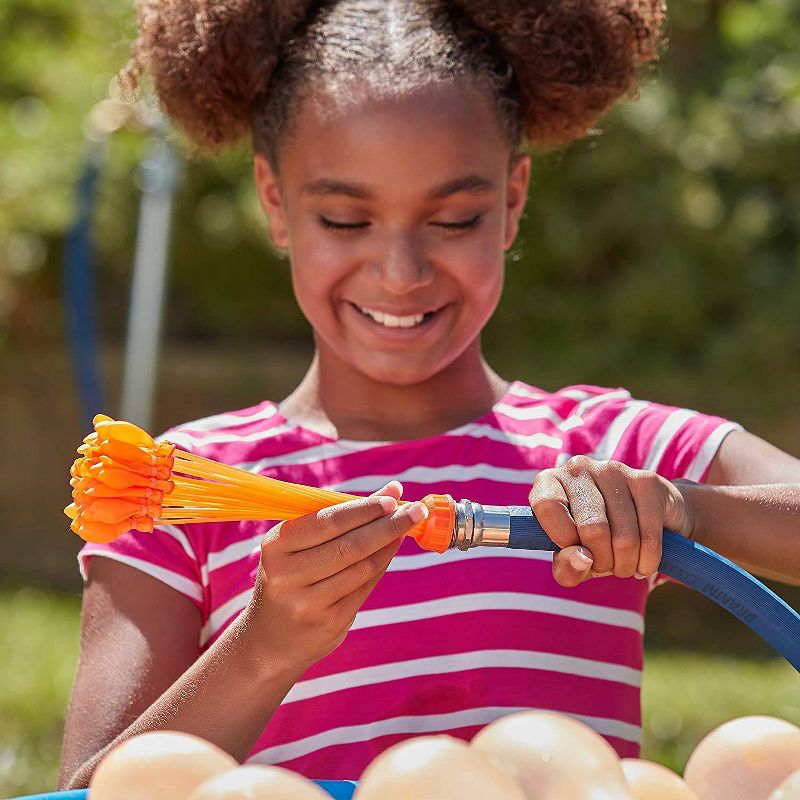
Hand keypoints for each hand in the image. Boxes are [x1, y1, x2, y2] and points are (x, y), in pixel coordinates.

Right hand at [243, 481, 426, 675]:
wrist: (271, 639)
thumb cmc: (292, 575)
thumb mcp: (300, 544)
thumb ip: (343, 514)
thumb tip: (393, 490)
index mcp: (276, 545)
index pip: (328, 521)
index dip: (364, 509)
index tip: (393, 497)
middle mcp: (287, 575)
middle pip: (351, 545)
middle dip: (388, 525)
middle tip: (416, 510)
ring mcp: (308, 603)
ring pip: (363, 566)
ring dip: (390, 544)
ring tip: (408, 526)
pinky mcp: (329, 622)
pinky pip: (365, 586)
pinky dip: (383, 564)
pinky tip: (391, 549)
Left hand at [529, 457, 693, 587]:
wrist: (642, 523)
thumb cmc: (593, 543)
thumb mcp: (572, 561)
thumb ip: (567, 569)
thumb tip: (581, 559)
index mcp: (549, 481)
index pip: (547, 506)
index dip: (563, 539)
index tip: (577, 553)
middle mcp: (579, 468)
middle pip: (592, 529)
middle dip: (602, 562)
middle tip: (605, 566)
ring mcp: (614, 470)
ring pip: (623, 536)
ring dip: (626, 565)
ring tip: (623, 564)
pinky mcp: (646, 480)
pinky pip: (649, 535)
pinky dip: (647, 560)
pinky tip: (644, 561)